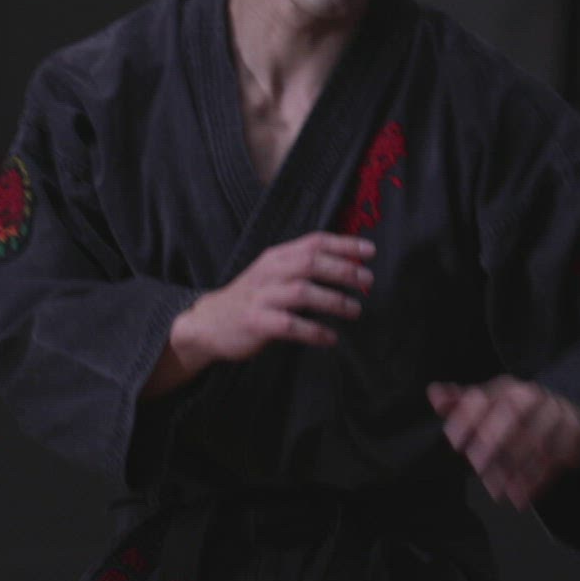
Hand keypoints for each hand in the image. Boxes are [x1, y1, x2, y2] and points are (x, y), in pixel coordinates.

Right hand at [144, 233, 373, 397]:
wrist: (209, 323)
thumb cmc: (253, 297)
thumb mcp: (274, 273)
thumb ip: (304, 266)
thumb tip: (351, 265)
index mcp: (277, 256)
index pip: (314, 242)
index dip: (344, 244)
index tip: (370, 251)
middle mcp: (270, 272)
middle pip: (310, 263)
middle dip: (343, 270)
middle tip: (368, 281)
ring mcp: (261, 297)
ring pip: (302, 292)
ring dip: (333, 301)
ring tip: (355, 310)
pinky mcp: (255, 322)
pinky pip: (289, 325)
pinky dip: (314, 331)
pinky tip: (330, 338)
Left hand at [427, 376, 579, 508]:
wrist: (573, 408)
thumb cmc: (521, 410)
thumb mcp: (492, 402)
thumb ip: (462, 401)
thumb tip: (434, 393)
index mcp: (508, 389)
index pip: (485, 396)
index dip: (467, 417)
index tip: (455, 441)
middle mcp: (533, 397)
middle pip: (514, 412)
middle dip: (493, 439)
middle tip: (478, 466)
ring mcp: (557, 416)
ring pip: (536, 439)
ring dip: (514, 468)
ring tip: (497, 491)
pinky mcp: (575, 436)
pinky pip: (556, 458)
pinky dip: (537, 481)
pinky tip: (520, 498)